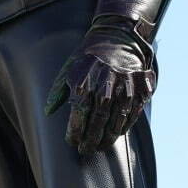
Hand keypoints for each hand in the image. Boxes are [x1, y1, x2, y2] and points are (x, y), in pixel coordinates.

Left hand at [45, 16, 156, 155]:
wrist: (116, 38)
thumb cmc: (88, 57)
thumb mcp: (68, 70)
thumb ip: (57, 92)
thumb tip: (47, 112)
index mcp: (85, 85)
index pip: (78, 117)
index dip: (75, 133)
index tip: (72, 142)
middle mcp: (105, 88)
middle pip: (97, 123)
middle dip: (91, 140)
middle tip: (86, 150)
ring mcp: (124, 89)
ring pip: (116, 123)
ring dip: (108, 138)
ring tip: (101, 146)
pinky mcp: (139, 89)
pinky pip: (132, 115)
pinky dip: (124, 127)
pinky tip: (116, 132)